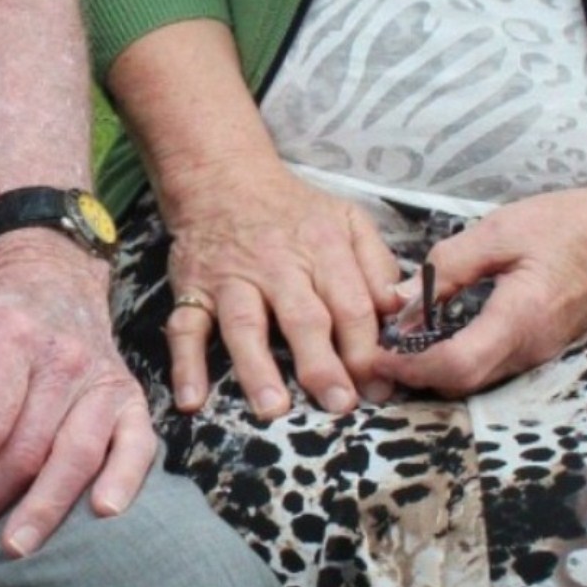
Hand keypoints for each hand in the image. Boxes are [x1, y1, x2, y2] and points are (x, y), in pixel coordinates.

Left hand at [0, 230, 157, 556]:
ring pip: (76, 455)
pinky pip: (137, 445)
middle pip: (26, 447)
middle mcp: (62, 358)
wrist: (55, 285)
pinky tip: (103, 513)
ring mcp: (102, 380)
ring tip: (14, 548)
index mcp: (10, 338)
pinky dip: (123, 479)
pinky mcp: (132, 399)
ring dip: (44, 508)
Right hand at [158, 154, 406, 416]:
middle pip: (304, 318)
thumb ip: (377, 266)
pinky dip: (185, 363)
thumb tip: (401, 312)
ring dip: (257, 367)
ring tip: (273, 408)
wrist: (223, 178)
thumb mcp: (348, 221)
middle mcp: (278, 265)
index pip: (352, 304)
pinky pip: (185, 327)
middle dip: (322, 363)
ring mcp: (231, 279)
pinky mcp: (192, 288)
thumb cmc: (295, 212)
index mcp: (323, 248)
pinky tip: (191, 400)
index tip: (379, 389)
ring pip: (245, 324)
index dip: (367, 349)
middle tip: (339, 404)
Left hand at [362, 177, 586, 398]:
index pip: (456, 366)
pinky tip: (437, 336)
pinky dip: (458, 361)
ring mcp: (540, 353)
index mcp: (520, 318)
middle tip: (376, 352)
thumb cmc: (572, 224)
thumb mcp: (501, 230)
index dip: (411, 368)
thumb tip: (401, 302)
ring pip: (477, 380)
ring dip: (435, 371)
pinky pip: (493, 368)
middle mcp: (531, 348)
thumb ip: (448, 267)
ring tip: (399, 344)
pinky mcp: (543, 348)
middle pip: (461, 383)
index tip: (376, 355)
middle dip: (415, 376)